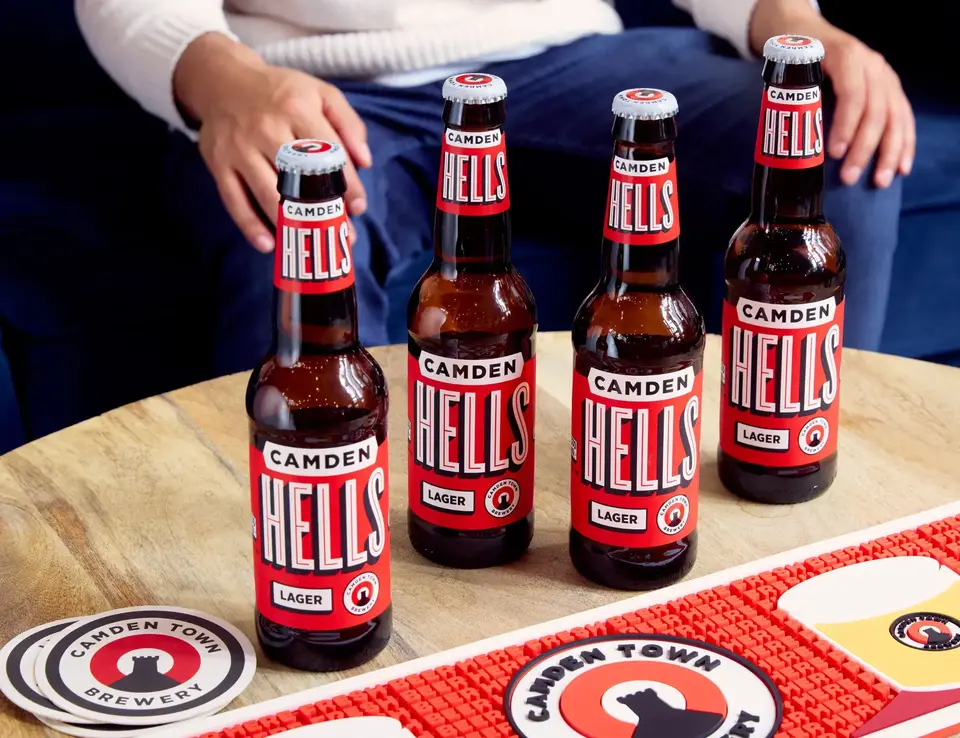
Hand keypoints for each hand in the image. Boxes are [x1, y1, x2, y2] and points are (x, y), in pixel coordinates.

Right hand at [174, 33, 369, 251]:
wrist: (223, 80)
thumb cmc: (281, 93)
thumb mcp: (321, 93)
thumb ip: (349, 124)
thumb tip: (365, 162)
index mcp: (296, 108)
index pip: (328, 152)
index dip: (347, 183)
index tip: (358, 208)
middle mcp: (266, 128)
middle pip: (299, 178)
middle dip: (322, 211)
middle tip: (339, 235)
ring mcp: (239, 147)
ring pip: (268, 194)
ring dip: (292, 224)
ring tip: (311, 245)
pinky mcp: (218, 163)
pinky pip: (234, 200)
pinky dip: (250, 225)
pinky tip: (269, 244)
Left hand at [749, 2, 914, 188]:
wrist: (808, 32)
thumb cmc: (795, 56)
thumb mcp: (789, 66)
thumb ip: (792, 94)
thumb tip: (780, 141)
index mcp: (846, 56)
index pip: (853, 93)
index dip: (846, 124)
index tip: (834, 152)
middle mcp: (872, 64)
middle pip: (877, 109)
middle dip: (864, 148)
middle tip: (849, 178)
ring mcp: (885, 76)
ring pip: (895, 116)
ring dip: (889, 152)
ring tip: (880, 182)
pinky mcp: (892, 88)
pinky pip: (904, 117)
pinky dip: (905, 144)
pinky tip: (903, 167)